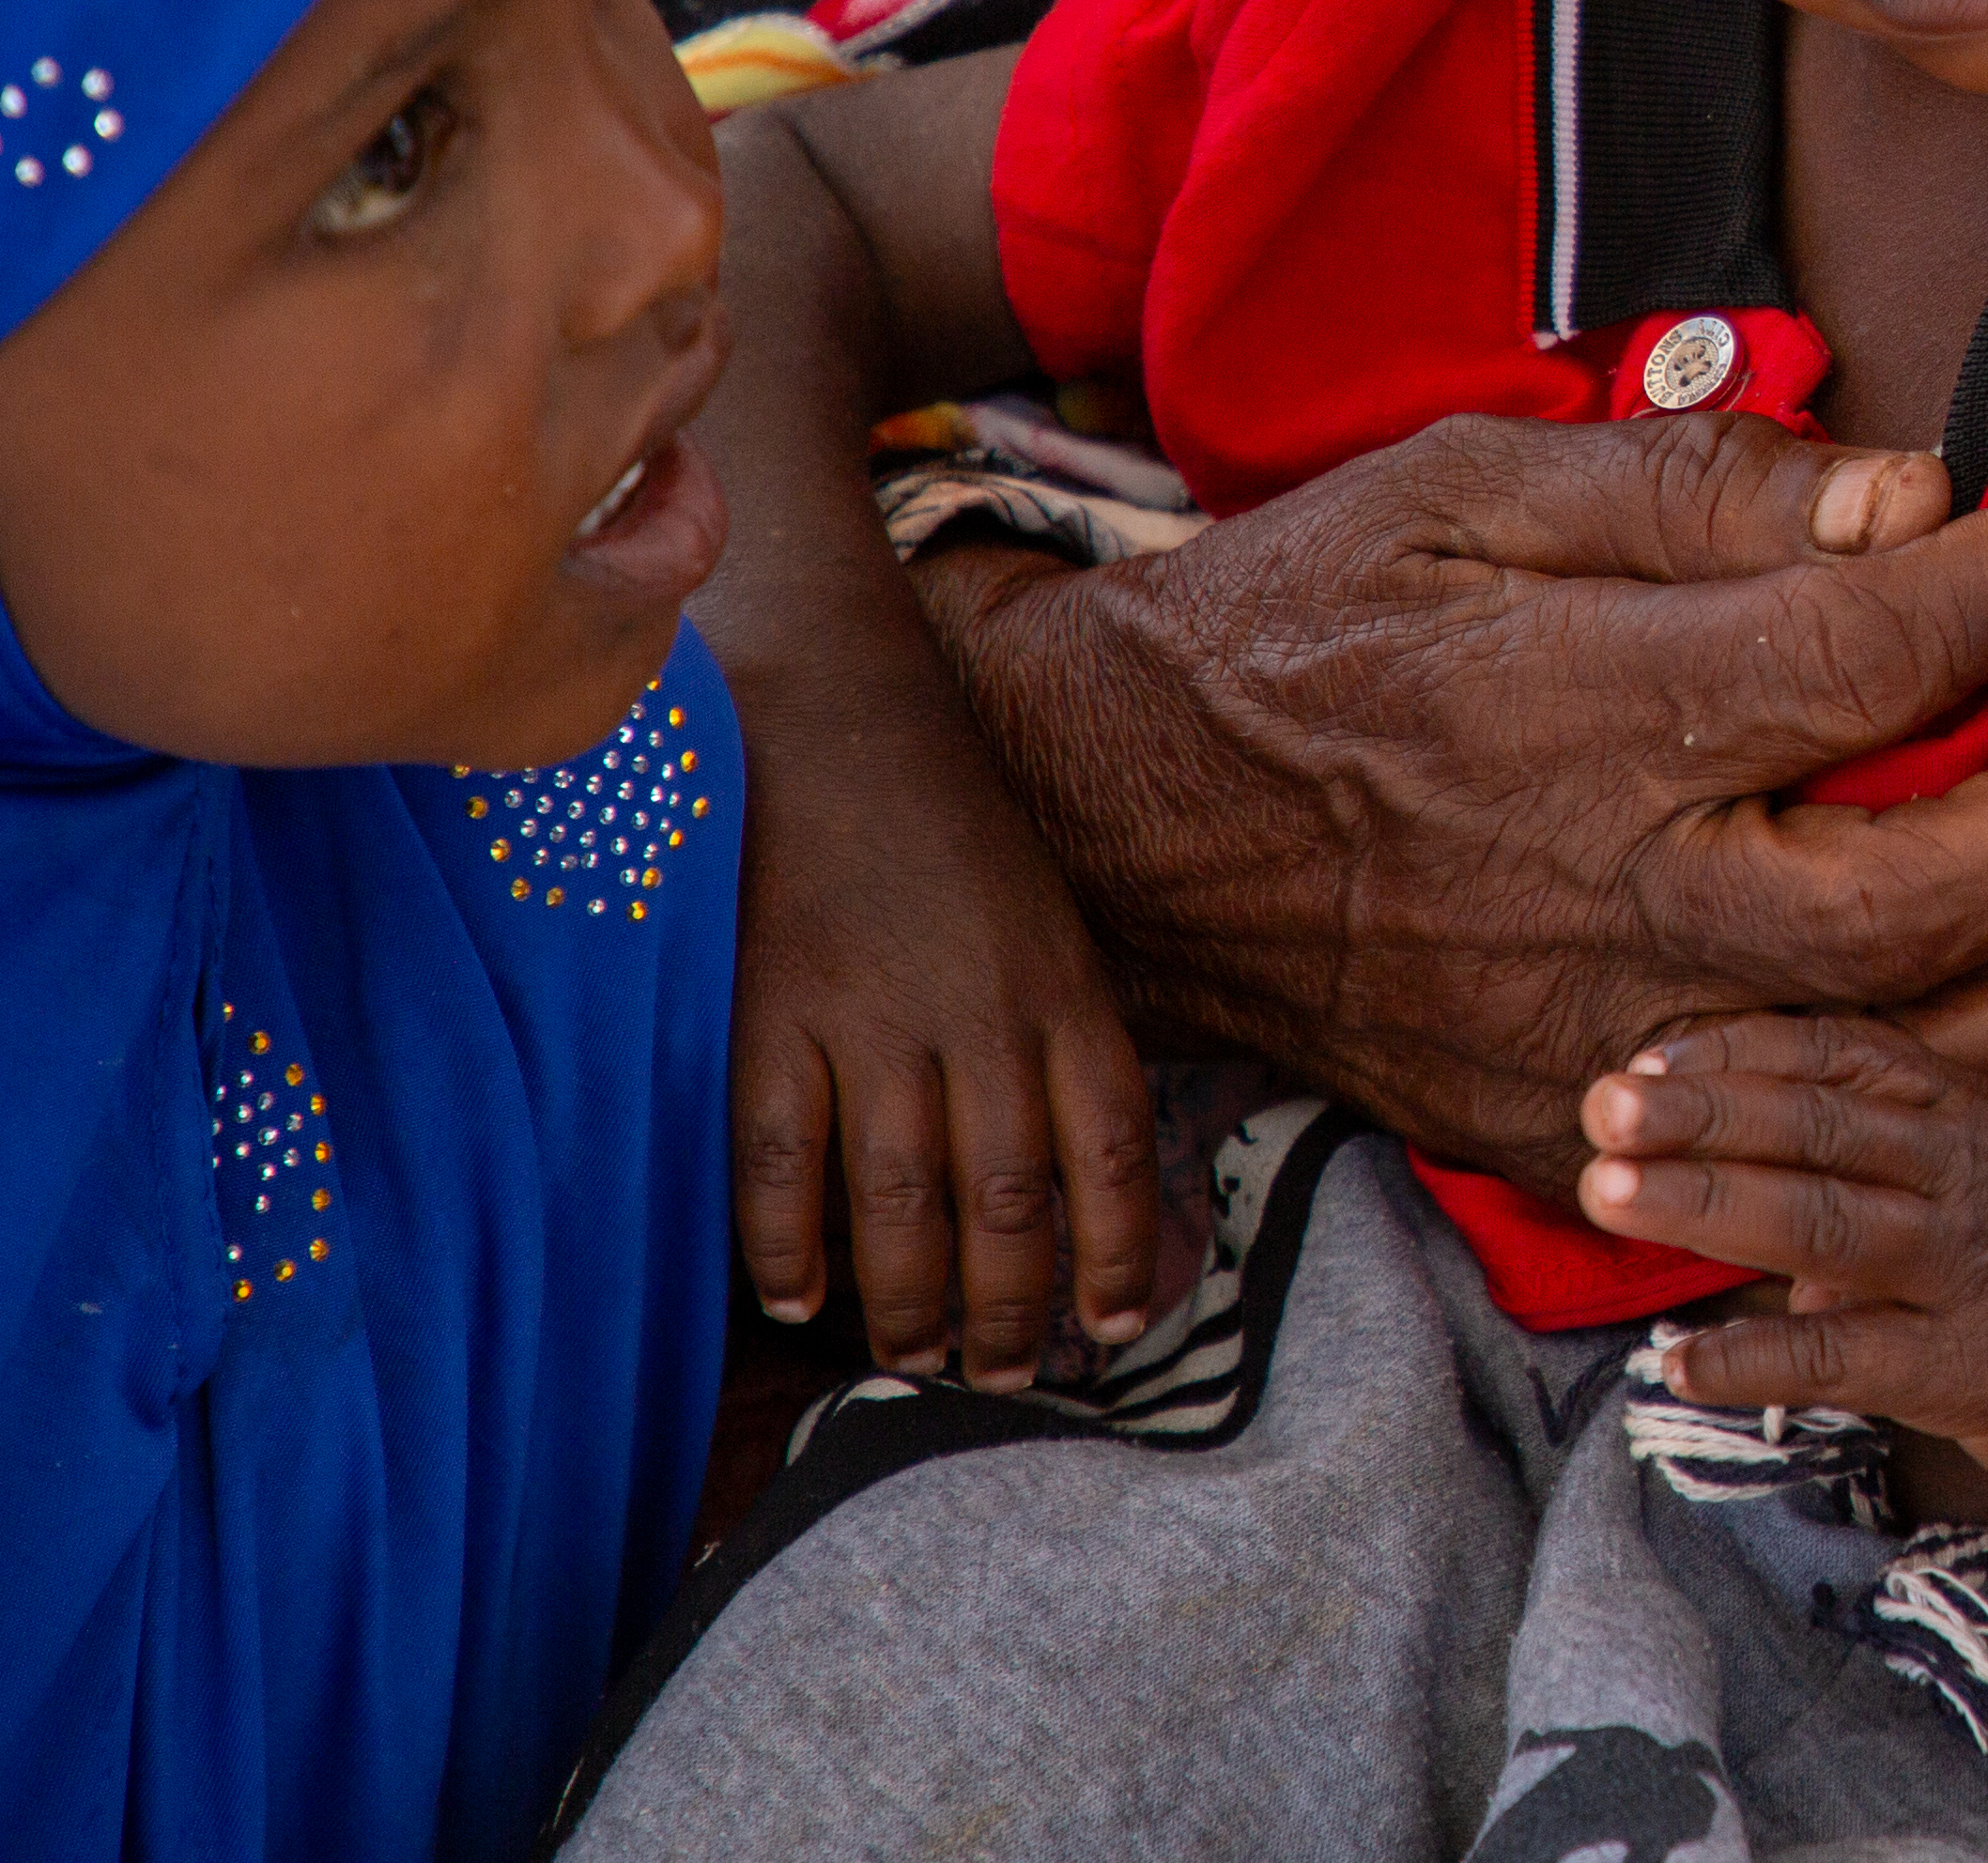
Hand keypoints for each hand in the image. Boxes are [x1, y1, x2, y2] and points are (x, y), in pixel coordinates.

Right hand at [728, 676, 1160, 1385]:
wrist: (831, 713)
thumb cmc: (947, 834)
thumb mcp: (1041, 920)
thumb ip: (1056, 1033)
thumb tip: (1076, 1173)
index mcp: (1062, 987)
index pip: (1110, 1149)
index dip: (1120, 1249)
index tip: (1116, 1327)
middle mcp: (979, 1013)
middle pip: (1006, 1202)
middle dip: (1008, 1309)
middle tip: (1000, 1375)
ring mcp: (870, 1017)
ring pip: (901, 1202)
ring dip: (908, 1305)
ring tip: (911, 1362)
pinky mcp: (766, 1013)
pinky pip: (782, 1159)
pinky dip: (789, 1247)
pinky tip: (801, 1303)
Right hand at [918, 414, 1987, 1193]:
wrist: (1114, 822)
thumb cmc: (1311, 616)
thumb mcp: (1471, 483)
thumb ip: (1704, 488)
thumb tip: (1917, 494)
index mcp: (1595, 705)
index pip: (1888, 643)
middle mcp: (1618, 891)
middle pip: (1942, 889)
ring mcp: (1605, 1036)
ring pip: (1921, 1050)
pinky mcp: (1581, 1133)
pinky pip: (1824, 1134)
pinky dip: (1967, 1077)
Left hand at [1574, 1012, 1987, 1514]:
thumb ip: (1878, 1170)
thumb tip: (1755, 1203)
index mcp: (1973, 1108)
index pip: (1844, 1051)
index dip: (1740, 1047)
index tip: (1647, 1052)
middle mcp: (1969, 1169)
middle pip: (1820, 1118)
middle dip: (1702, 1107)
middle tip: (1600, 1103)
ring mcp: (1970, 1264)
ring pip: (1823, 1217)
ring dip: (1708, 1201)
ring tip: (1608, 1191)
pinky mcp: (1970, 1365)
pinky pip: (1845, 1355)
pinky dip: (1754, 1358)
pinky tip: (1675, 1364)